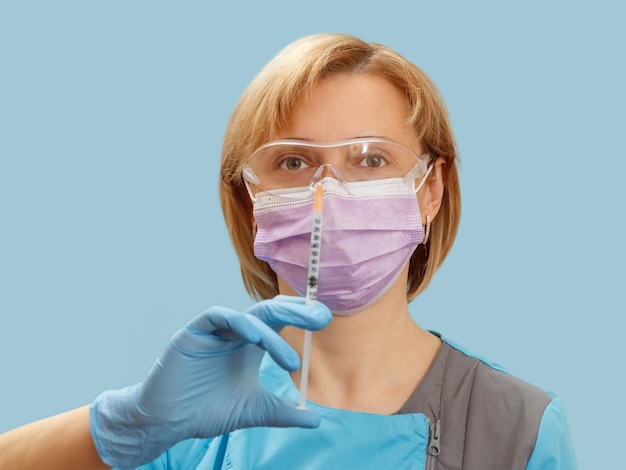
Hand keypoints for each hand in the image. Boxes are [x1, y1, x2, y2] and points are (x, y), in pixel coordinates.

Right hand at [89, 295, 331, 468]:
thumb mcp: (255, 411)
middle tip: (320, 317)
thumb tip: (317, 419)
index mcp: (250, 345)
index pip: (279, 320)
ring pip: (248, 317)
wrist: (168, 422)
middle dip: (296, 312)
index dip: (300, 315)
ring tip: (291, 362)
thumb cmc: (207, 411)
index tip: (325, 318)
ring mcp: (214, 331)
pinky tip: (255, 337)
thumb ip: (283, 412)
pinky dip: (238, 323)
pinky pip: (217, 316)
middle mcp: (235, 333)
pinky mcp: (193, 332)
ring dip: (272, 334)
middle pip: (269, 311)